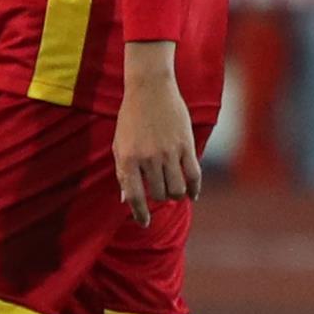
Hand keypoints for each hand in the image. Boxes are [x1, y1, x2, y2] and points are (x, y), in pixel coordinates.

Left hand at [115, 53, 201, 222]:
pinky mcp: (186, 145)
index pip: (134, 196)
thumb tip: (127, 200)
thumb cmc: (131, 119)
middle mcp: (148, 158)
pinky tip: (191, 195)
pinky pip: (194, 176)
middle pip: (158, 194)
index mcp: (127, 158)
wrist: (149, 90)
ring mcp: (169, 152)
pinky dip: (194, 189)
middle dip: (158, 198)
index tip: (144, 223)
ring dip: (175, 195)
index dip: (139, 213)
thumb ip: (123, 173)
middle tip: (157, 194)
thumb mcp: (119, 144)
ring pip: (177, 188)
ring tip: (172, 192)